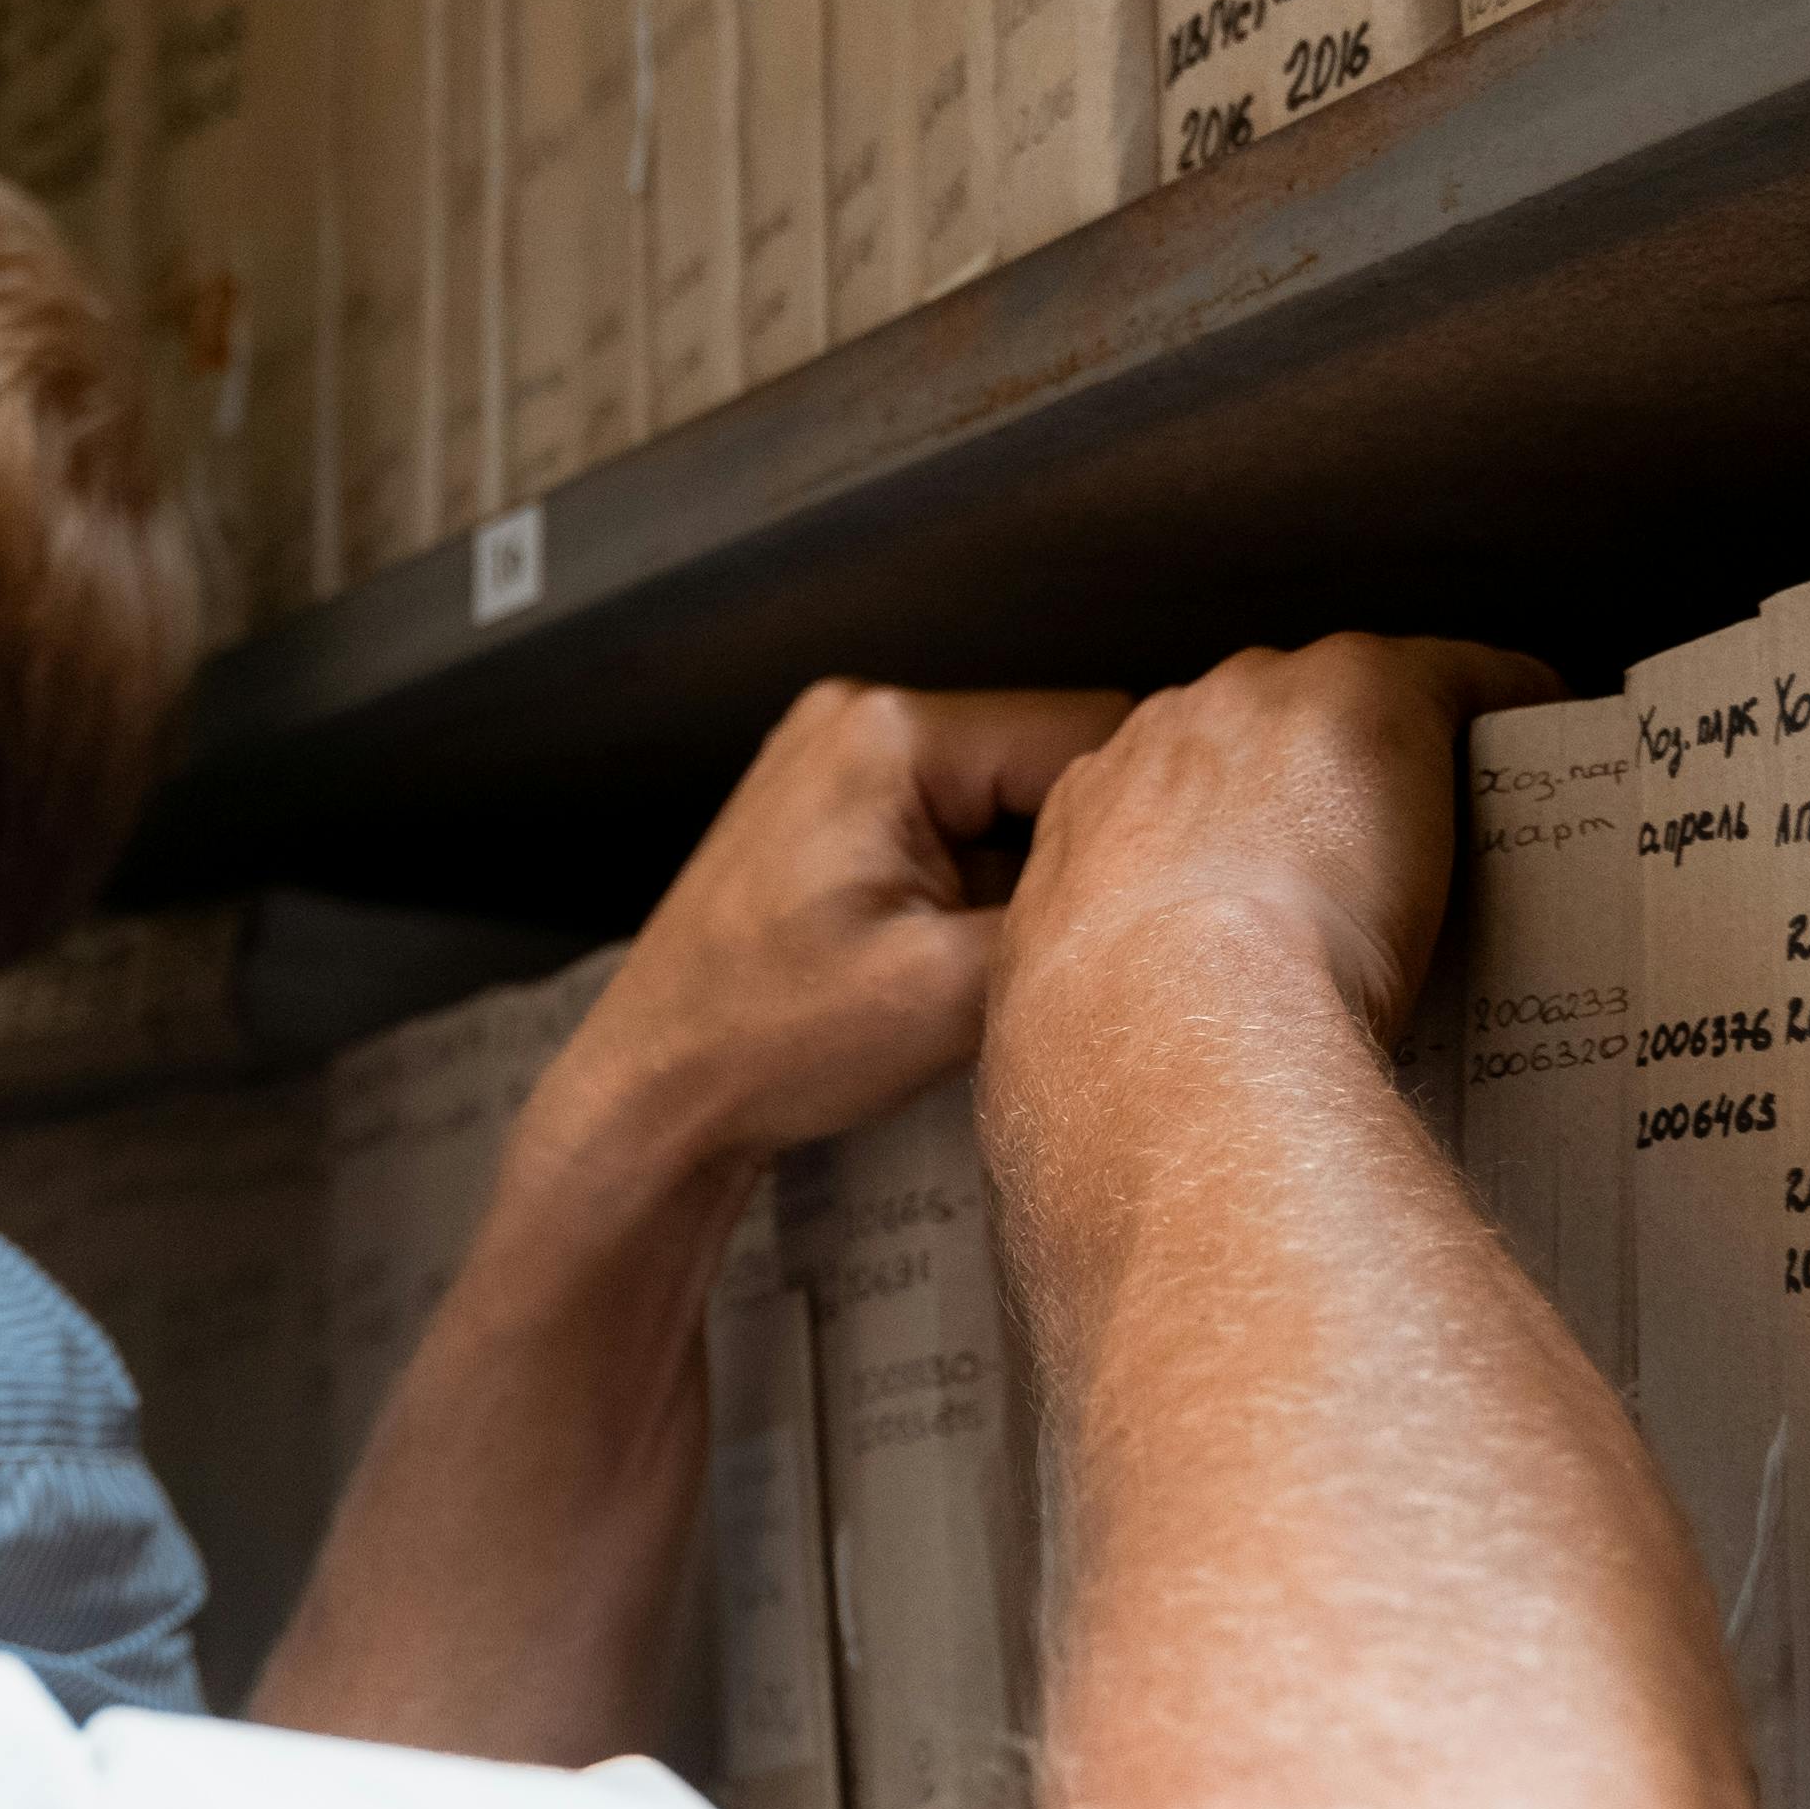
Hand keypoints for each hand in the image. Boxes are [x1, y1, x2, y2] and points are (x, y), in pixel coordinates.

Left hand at [548, 680, 1134, 1183]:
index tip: (1142, 905)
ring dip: (1021, 873)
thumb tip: (1158, 871)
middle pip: (1044, 758)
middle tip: (1061, 944)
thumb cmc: (765, 1042)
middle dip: (1070, 850)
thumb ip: (1064, 912)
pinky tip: (954, 951)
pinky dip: (974, 884)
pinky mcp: (833, 806)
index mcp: (891, 733)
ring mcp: (840, 757)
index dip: (1129, 822)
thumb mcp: (949, 991)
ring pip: (1004, 796)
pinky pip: (952, 822)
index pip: (1086, 731)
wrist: (652, 1092)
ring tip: (995, 956)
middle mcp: (861, 717)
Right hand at [999, 633, 1561, 1074]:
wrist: (1178, 1030)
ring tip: (1462, 823)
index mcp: (1077, 830)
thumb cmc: (1123, 1070)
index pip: (1157, 797)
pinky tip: (1547, 740)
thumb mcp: (1070, 1056)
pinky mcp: (1368, 691)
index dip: (1225, 840)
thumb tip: (1108, 1123)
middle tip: (1368, 869)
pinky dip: (1509, 704)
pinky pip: (1462, 677)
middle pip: (1249, 730)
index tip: (1273, 890)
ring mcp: (1261, 707)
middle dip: (1305, 786)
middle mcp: (1159, 743)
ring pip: (1348, 703)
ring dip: (1396, 754)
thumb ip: (1097, 1051)